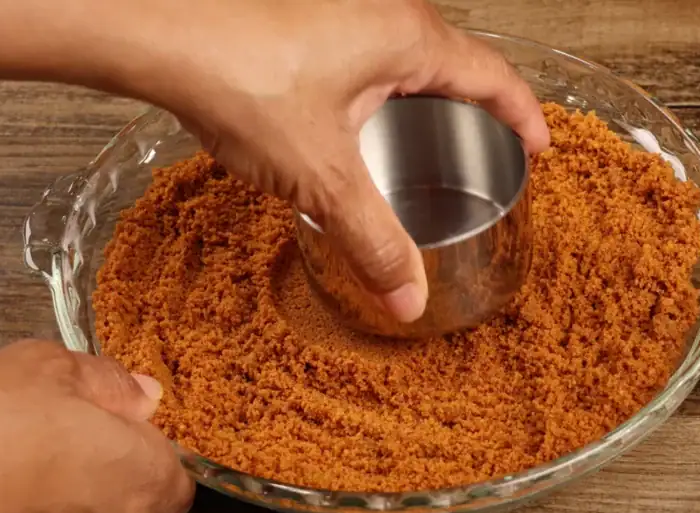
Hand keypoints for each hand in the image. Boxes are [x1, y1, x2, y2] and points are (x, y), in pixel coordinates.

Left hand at [0, 0, 548, 322]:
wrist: (159, 31)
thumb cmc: (240, 77)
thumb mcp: (322, 175)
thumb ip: (371, 239)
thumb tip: (408, 296)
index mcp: (410, 40)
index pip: (494, 76)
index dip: (523, 114)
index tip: (539, 147)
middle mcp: (385, 13)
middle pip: (456, 61)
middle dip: (478, 107)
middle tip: (486, 151)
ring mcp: (344, 11)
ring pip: (407, 56)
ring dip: (424, 96)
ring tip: (426, 142)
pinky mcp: (306, 20)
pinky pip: (366, 54)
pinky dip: (379, 90)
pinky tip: (353, 124)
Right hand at [0, 340, 193, 512]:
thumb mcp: (46, 368)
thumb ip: (106, 379)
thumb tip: (138, 390)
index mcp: (141, 471)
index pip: (181, 475)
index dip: (154, 447)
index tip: (127, 424)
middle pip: (138, 495)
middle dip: (111, 463)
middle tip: (71, 429)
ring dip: (75, 488)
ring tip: (30, 454)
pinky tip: (10, 485)